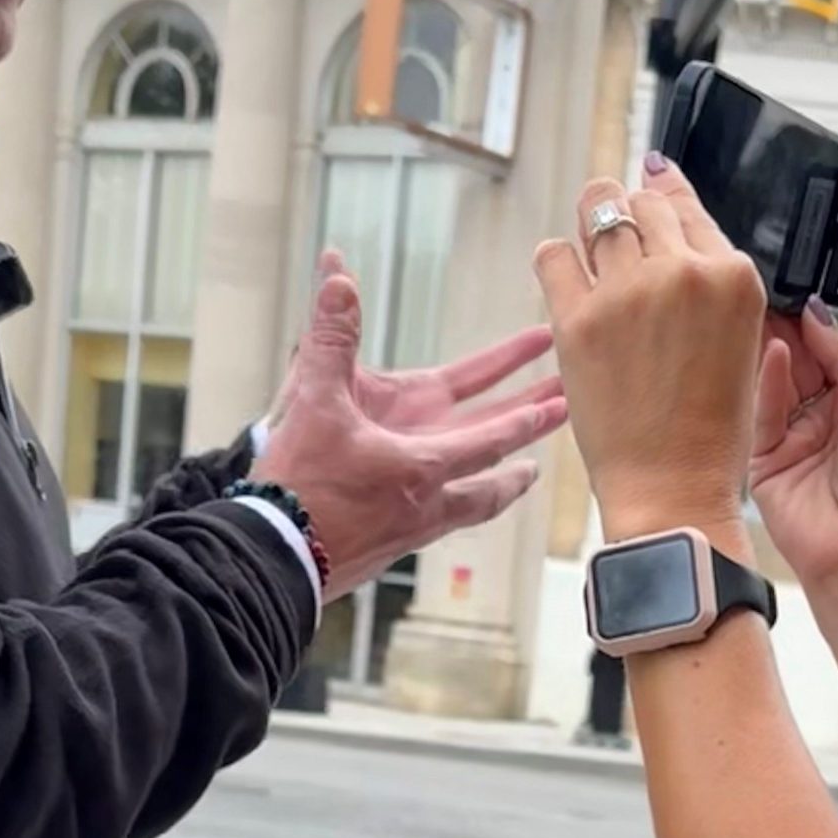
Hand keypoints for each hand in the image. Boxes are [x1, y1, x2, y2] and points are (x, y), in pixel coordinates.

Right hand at [251, 261, 565, 598]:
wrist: (271, 560)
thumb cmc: (298, 485)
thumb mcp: (314, 401)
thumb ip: (331, 336)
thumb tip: (339, 277)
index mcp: (422, 463)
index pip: (491, 434)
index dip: (527, 413)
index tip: (561, 397)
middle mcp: (428, 498)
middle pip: (496, 470)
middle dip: (531, 437)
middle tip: (565, 417)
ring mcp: (412, 529)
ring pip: (475, 505)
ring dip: (503, 485)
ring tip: (526, 475)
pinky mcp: (390, 548)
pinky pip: (442, 524)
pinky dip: (461, 508)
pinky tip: (455, 506)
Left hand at [533, 160, 767, 540]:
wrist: (672, 488)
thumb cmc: (709, 428)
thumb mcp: (739, 340)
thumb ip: (711, 281)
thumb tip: (673, 219)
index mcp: (732, 277)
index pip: (687, 204)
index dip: (664, 195)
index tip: (650, 186)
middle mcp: (682, 272)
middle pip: (642, 201)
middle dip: (630, 212)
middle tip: (621, 233)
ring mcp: (628, 292)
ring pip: (599, 209)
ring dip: (593, 220)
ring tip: (591, 241)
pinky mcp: (578, 318)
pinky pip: (553, 254)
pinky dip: (557, 259)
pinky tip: (566, 275)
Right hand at [751, 298, 837, 603]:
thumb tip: (820, 316)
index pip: (829, 349)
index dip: (815, 322)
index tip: (799, 291)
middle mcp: (823, 416)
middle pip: (798, 359)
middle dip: (788, 328)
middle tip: (772, 292)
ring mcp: (791, 436)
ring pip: (775, 380)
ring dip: (773, 346)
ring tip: (763, 310)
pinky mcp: (763, 458)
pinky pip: (761, 410)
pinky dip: (767, 381)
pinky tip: (773, 354)